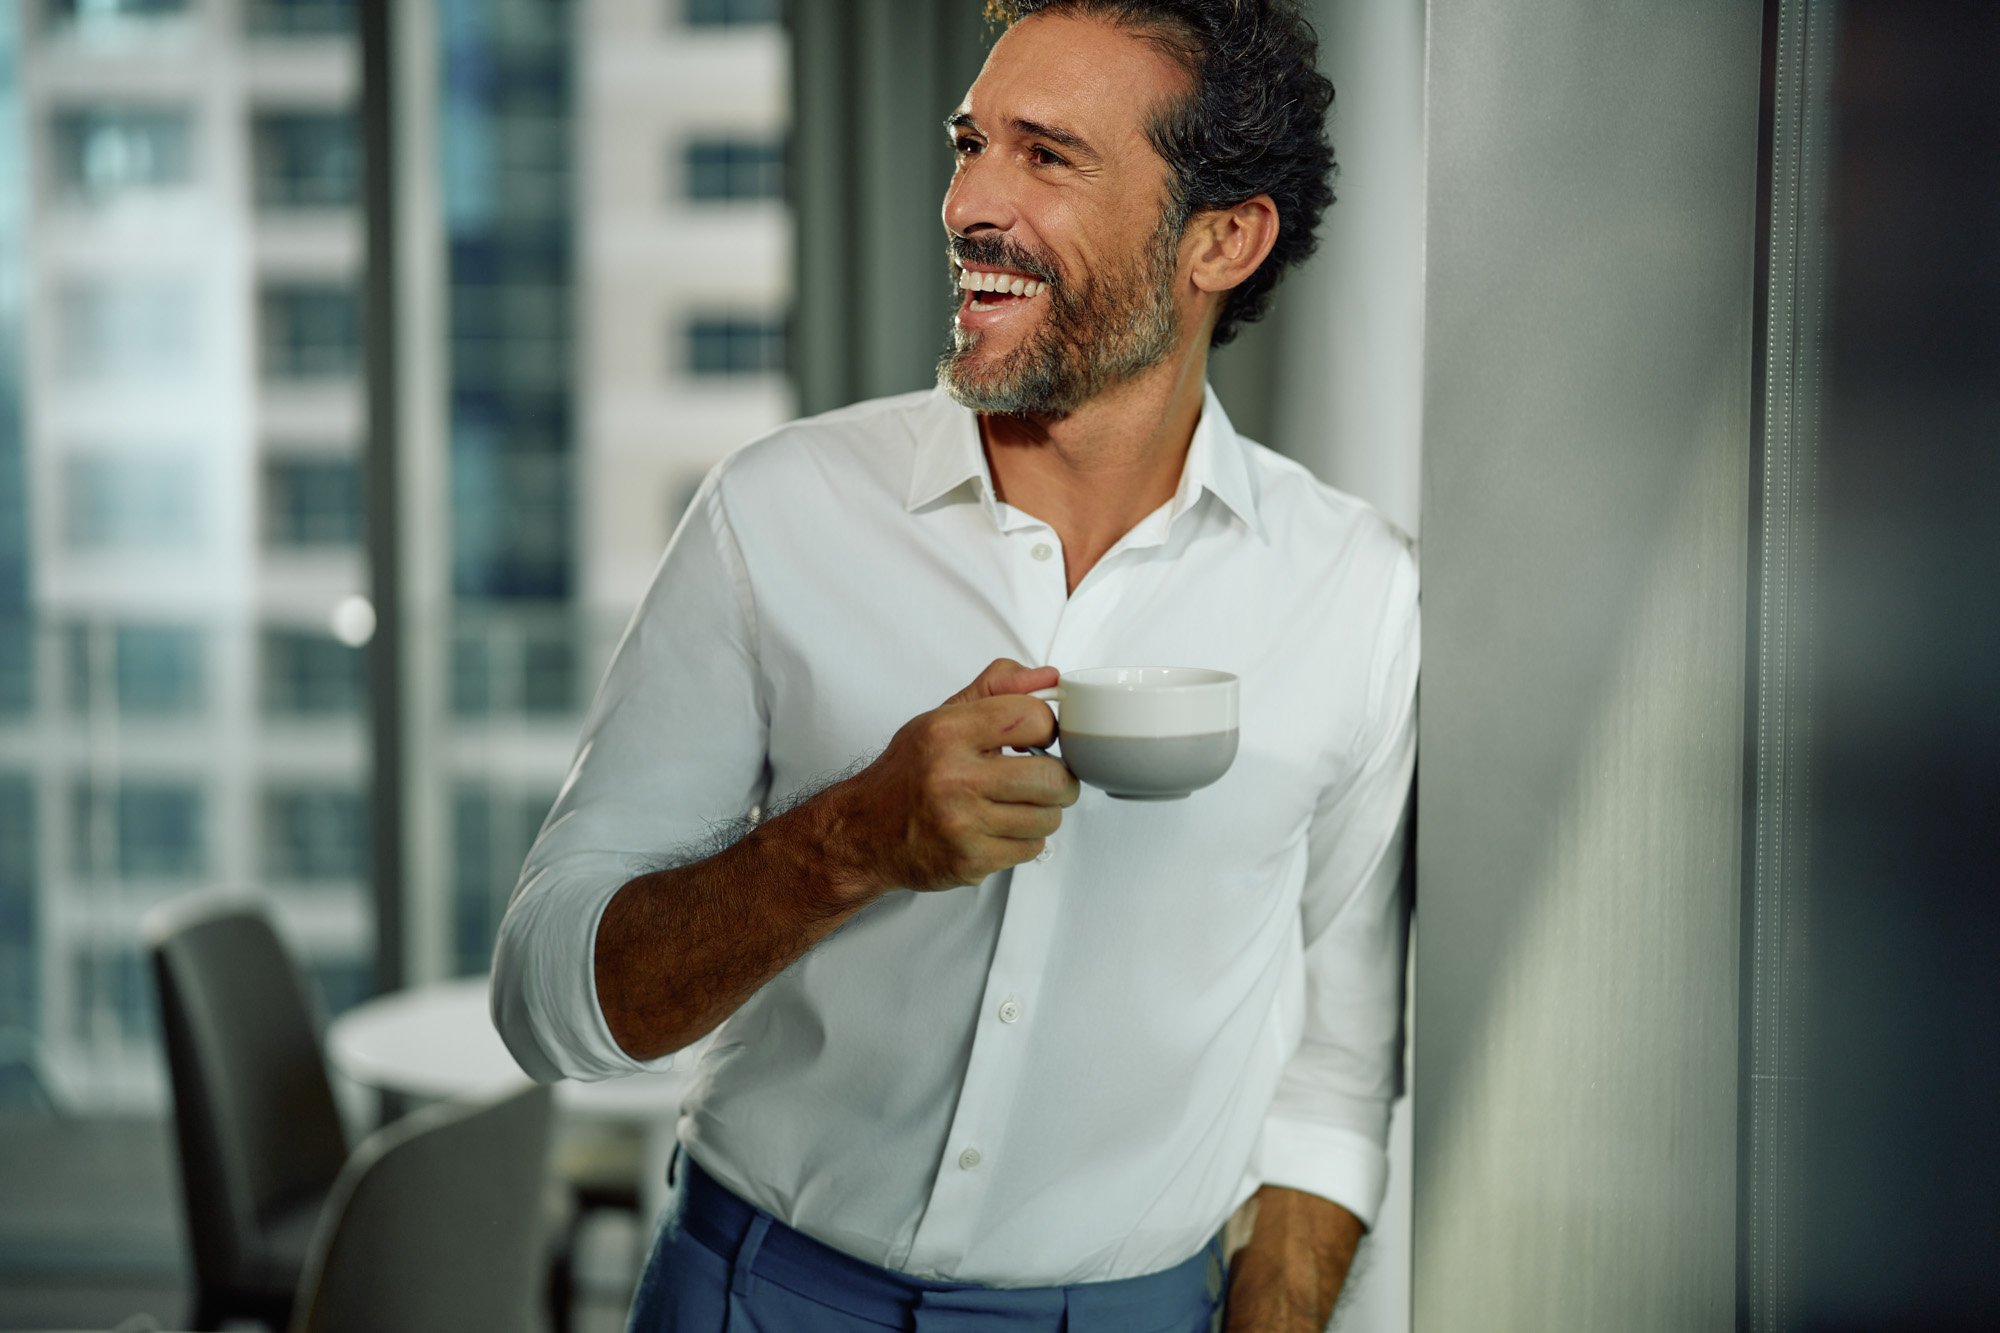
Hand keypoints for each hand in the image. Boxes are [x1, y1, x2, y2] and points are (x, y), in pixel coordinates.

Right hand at [828, 658, 1079, 895]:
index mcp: (947, 732)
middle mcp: (953, 777)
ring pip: (1047, 818)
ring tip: (1020, 805)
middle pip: (1051, 778)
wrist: (865, 830)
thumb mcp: (942, 717)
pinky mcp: (969, 861)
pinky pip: (1030, 849)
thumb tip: (1048, 677)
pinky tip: (1000, 829)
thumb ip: (996, 689)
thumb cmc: (908, 772)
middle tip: (1047, 779)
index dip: (1047, 728)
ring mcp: (962, 824)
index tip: (1039, 739)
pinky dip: (1024, 840)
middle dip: (1060, 779)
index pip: (1033, 718)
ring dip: (1043, 812)